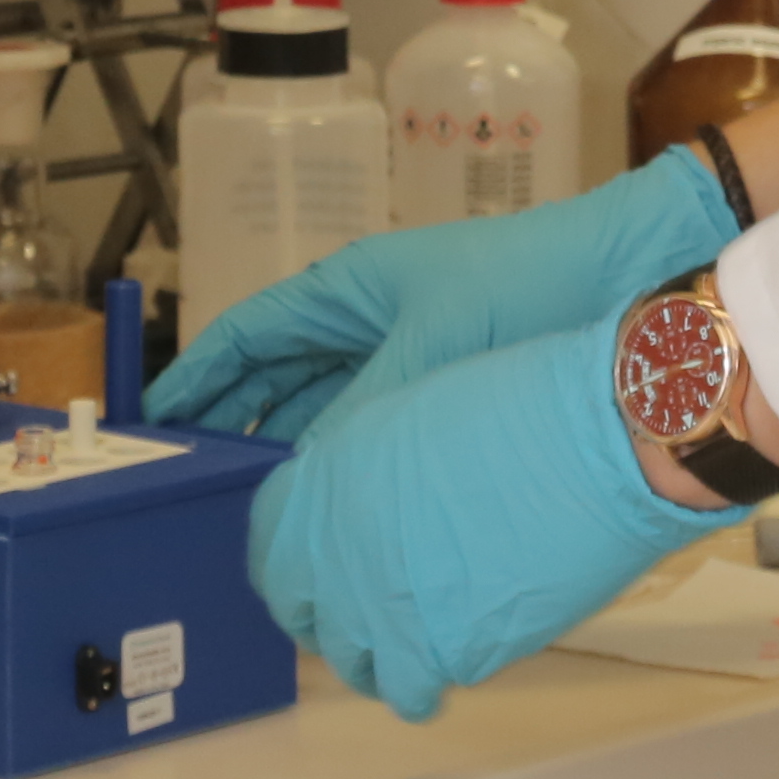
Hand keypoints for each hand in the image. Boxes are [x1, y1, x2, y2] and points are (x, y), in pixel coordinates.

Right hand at [152, 145, 734, 442]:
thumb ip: (368, 409)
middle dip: (237, 421)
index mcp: (352, 287)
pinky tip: (336, 494)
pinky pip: (374, 418)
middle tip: (196, 479)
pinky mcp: (447, 377)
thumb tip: (317, 473)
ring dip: (292, 444)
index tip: (154, 418)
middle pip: (280, 372)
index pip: (251, 333)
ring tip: (256, 502)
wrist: (625, 276)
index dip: (199, 376)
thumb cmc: (530, 284)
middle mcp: (372, 313)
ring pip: (326, 400)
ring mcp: (408, 344)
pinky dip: (348, 452)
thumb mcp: (433, 347)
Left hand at [248, 311, 719, 717]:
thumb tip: (362, 514)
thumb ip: (366, 473)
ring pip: (353, 664)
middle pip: (300, 613)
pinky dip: (427, 684)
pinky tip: (454, 659)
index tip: (316, 569)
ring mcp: (382, 610)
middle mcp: (335, 552)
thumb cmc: (527, 407)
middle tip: (368, 608)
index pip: (269, 547)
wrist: (602, 442)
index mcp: (324, 481)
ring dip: (379, 655)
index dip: (293, 562)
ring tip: (417, 640)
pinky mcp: (439, 656)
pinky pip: (410, 693)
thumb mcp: (415, 417)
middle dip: (327, 615)